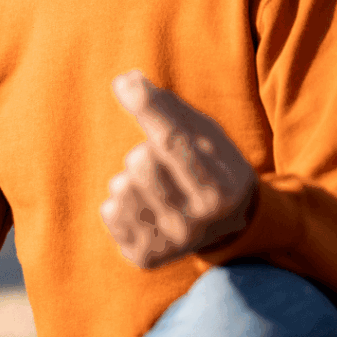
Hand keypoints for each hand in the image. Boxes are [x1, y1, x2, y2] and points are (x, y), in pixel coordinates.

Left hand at [101, 71, 257, 268]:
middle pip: (141, 160)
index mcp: (221, 191)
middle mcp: (198, 224)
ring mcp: (170, 244)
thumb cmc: (211, 167)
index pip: (173, 141)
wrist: (227, 229)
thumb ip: (169, 108)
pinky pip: (108, 210)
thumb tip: (125, 80)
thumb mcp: (207, 135)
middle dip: (145, 151)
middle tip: (165, 165)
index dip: (146, 108)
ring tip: (157, 189)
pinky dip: (120, 202)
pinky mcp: (144, 256)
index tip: (124, 84)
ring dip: (132, 178)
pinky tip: (145, 210)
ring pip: (121, 185)